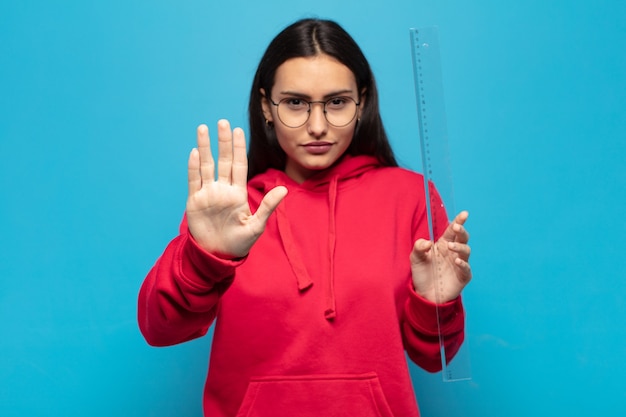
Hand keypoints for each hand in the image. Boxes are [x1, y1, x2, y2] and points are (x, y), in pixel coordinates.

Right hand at [186, 120, 287, 257]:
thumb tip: (285, 190)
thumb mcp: (256, 225)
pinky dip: (193, 166)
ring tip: (203, 128)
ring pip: (206, 165)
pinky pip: (193, 180)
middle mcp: (223, 189)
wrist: (217, 256)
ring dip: (205, 147)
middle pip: (222, 160)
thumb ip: (268, 206)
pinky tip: (195, 152)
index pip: (239, 165)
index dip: (238, 148)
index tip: (238, 130)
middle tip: (223, 122)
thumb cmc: (239, 243)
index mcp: (238, 193)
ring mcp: (208, 194)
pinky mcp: (194, 201)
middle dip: (223, 142)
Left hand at [410, 211, 471, 302]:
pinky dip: (463, 264)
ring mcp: (459, 264)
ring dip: (459, 247)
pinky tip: (457, 261)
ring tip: (450, 247)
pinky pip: (466, 268)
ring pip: (466, 250)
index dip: (459, 221)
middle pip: (462, 238)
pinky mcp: (463, 276)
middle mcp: (453, 252)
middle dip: (461, 231)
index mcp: (443, 244)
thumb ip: (418, 247)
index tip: (464, 214)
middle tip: (457, 227)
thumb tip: (427, 242)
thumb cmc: (422, 273)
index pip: (452, 230)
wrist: (424, 294)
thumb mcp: (415, 258)